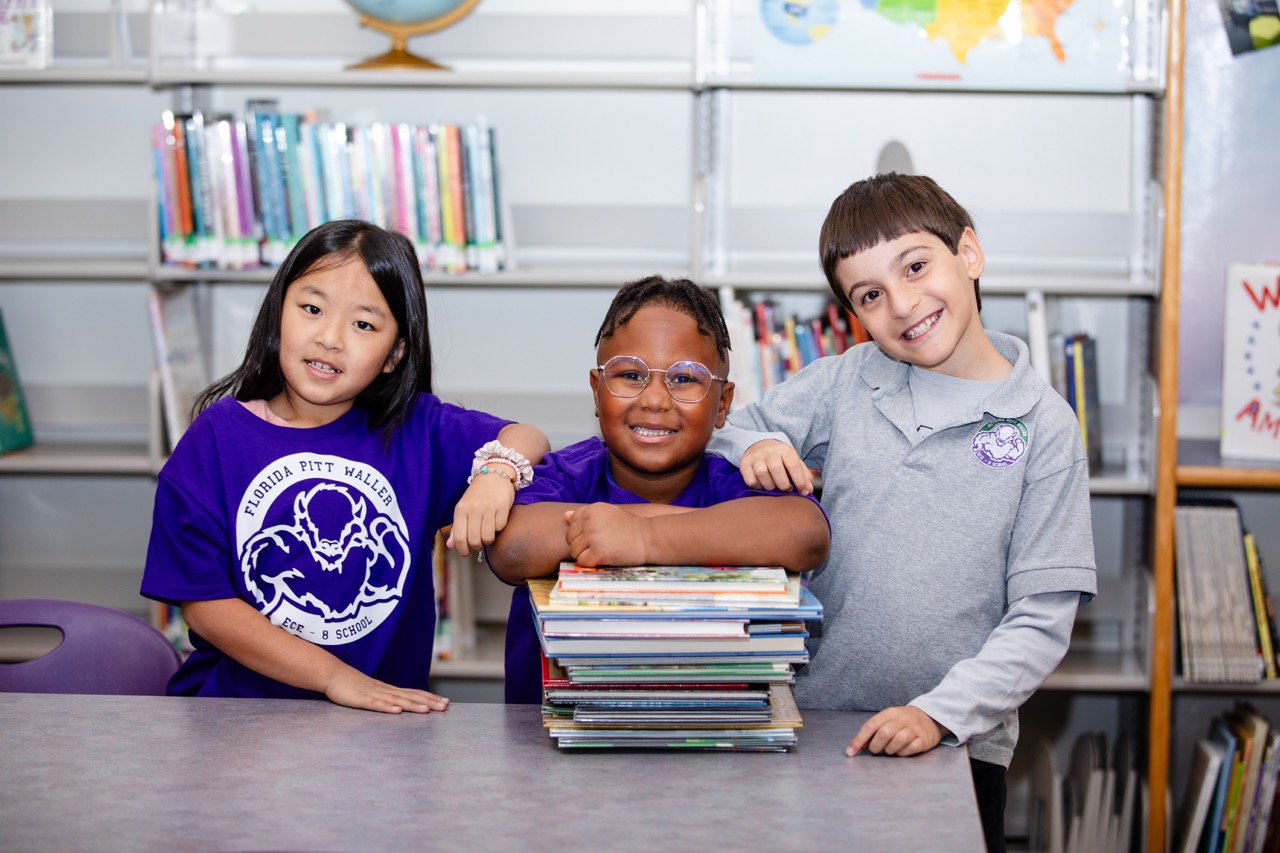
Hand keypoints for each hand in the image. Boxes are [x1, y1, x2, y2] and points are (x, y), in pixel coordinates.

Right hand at [323, 667, 448, 714]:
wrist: (333, 674)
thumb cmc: (352, 685)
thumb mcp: (373, 692)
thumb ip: (386, 698)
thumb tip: (402, 705)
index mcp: (389, 690)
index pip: (414, 693)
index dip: (430, 698)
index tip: (446, 703)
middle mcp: (385, 690)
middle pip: (411, 696)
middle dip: (429, 702)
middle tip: (445, 707)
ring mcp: (374, 694)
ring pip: (397, 700)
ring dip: (413, 705)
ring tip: (427, 710)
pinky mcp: (361, 699)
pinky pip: (375, 704)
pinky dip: (387, 708)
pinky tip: (397, 711)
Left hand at [447, 471, 515, 556]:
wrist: (494, 474)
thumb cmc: (477, 494)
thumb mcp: (463, 508)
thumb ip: (457, 527)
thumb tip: (450, 545)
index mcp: (461, 509)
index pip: (459, 537)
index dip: (462, 550)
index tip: (466, 554)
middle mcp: (473, 508)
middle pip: (474, 540)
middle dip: (477, 546)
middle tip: (479, 542)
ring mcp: (489, 507)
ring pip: (488, 537)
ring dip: (489, 539)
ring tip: (488, 533)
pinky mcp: (502, 506)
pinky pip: (501, 527)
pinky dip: (499, 528)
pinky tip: (497, 521)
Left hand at [563, 503, 647, 566]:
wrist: (648, 538)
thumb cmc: (629, 527)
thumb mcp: (608, 513)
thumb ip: (586, 515)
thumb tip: (565, 515)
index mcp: (592, 509)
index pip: (571, 522)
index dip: (580, 532)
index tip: (595, 535)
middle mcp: (590, 521)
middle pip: (569, 537)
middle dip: (580, 544)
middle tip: (599, 545)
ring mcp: (593, 536)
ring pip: (574, 550)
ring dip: (585, 554)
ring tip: (602, 551)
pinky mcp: (598, 551)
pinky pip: (582, 561)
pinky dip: (590, 563)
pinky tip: (603, 558)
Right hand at [740, 439, 813, 494]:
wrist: (759, 445)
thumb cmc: (781, 458)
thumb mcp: (794, 461)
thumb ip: (803, 475)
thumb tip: (808, 490)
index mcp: (785, 450)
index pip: (793, 465)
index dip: (800, 480)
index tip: (803, 491)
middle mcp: (769, 452)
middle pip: (776, 468)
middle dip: (783, 484)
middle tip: (787, 489)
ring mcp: (756, 457)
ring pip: (761, 474)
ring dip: (770, 486)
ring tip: (774, 488)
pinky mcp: (745, 464)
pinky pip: (750, 479)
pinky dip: (757, 486)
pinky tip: (763, 486)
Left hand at [846, 706, 947, 756]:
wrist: (930, 718)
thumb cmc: (903, 722)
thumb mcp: (888, 720)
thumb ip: (872, 732)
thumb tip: (854, 747)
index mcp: (890, 713)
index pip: (871, 725)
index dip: (859, 740)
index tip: (850, 753)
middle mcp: (902, 719)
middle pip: (884, 733)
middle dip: (876, 746)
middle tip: (876, 750)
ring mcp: (915, 728)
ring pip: (899, 740)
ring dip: (890, 750)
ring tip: (889, 750)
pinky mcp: (924, 739)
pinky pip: (911, 748)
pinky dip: (903, 753)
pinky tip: (901, 752)